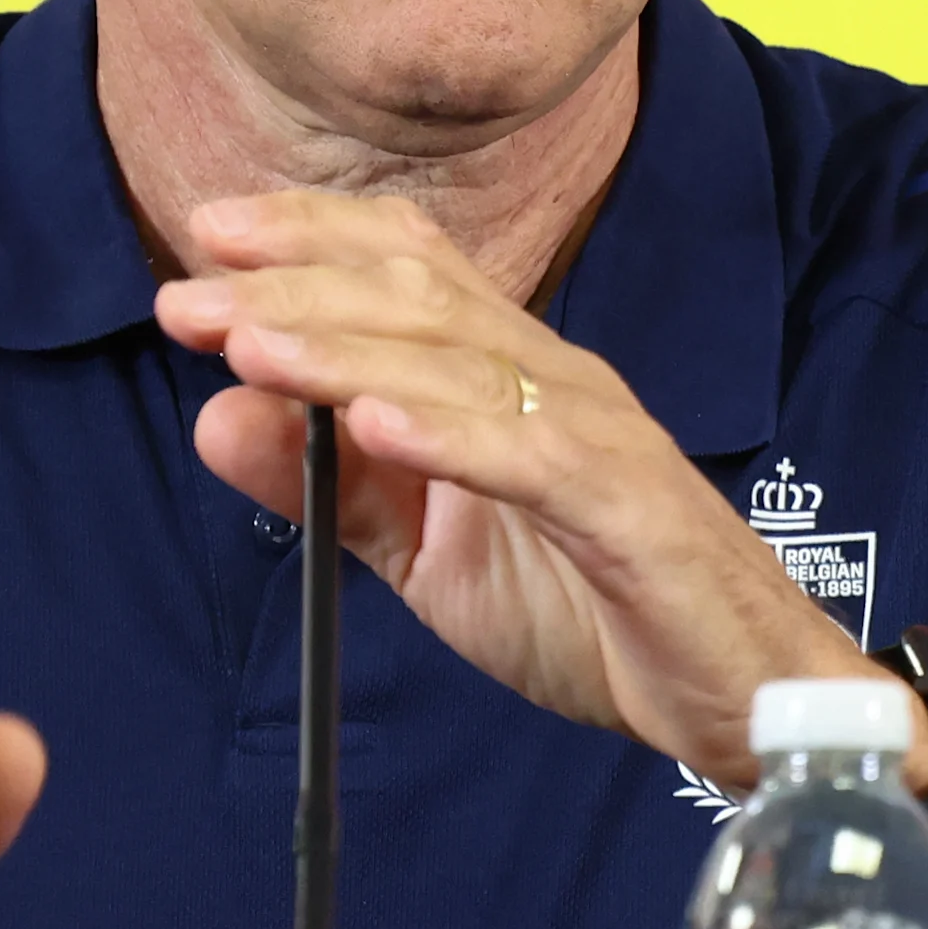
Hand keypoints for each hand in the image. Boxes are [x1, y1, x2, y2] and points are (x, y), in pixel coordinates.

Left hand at [156, 191, 875, 788]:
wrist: (740, 696)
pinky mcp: (630, 510)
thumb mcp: (430, 555)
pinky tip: (374, 424)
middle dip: (295, 287)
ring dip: (347, 349)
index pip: (410, 265)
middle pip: (420, 297)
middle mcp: (555, 380)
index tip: (204, 232)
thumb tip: (215, 415)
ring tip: (252, 344)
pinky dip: (451, 434)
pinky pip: (534, 459)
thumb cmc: (592, 609)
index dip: (310, 236)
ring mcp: (597, 436)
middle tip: (188, 296)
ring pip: (464, 362)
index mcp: (508, 376)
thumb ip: (328, 489)